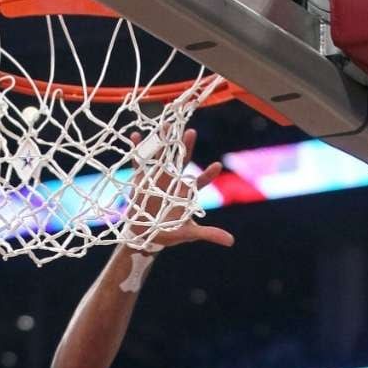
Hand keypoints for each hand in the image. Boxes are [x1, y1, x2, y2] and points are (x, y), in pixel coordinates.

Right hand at [129, 128, 234, 250]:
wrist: (146, 236)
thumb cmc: (169, 233)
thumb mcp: (189, 233)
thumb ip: (209, 233)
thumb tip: (231, 241)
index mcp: (187, 191)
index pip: (201, 180)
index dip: (209, 174)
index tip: (217, 166)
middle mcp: (174, 181)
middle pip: (183, 160)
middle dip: (186, 147)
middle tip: (191, 133)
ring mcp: (158, 178)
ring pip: (163, 156)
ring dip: (164, 141)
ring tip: (166, 126)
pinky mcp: (142, 180)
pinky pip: (140, 162)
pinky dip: (138, 150)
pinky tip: (136, 137)